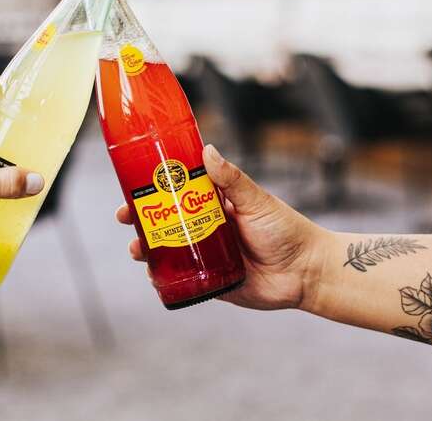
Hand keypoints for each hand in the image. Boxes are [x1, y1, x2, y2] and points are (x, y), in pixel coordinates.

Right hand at [116, 145, 327, 310]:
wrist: (306, 272)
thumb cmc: (286, 230)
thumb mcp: (256, 200)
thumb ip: (231, 178)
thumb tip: (207, 149)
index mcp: (214, 206)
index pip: (175, 194)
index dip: (151, 190)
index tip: (131, 185)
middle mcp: (205, 229)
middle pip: (163, 222)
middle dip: (140, 220)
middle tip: (125, 217)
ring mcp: (205, 256)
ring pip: (167, 250)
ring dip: (145, 248)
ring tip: (137, 249)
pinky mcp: (210, 281)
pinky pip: (181, 279)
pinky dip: (162, 277)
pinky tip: (152, 274)